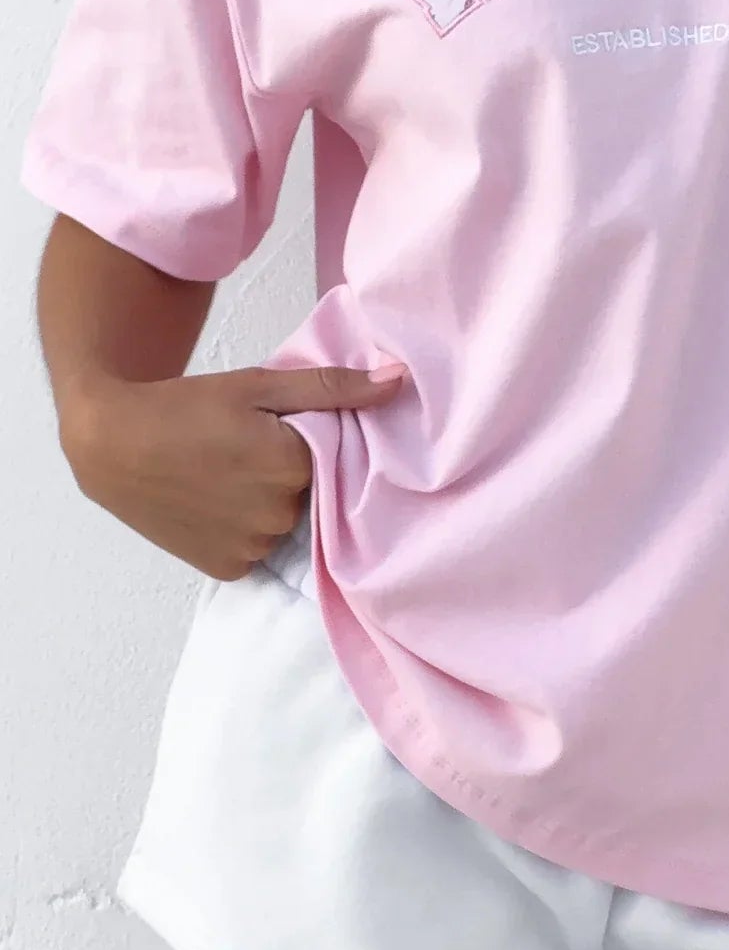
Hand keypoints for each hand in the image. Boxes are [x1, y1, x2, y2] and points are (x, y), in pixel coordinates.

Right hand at [61, 363, 406, 579]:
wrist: (110, 441)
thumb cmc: (186, 405)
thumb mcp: (261, 385)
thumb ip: (333, 388)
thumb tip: (398, 381)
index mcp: (293, 466)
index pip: (334, 458)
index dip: (313, 443)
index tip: (284, 432)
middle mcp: (278, 515)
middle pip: (312, 494)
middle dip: (293, 475)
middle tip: (249, 451)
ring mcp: (252, 547)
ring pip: (287, 524)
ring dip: (271, 505)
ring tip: (229, 476)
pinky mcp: (228, 568)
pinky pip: (259, 550)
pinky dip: (248, 530)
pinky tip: (219, 503)